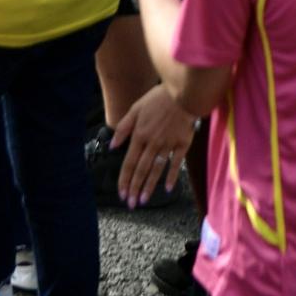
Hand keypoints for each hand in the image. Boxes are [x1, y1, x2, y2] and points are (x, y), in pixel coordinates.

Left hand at [111, 85, 196, 207]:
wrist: (183, 92)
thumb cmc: (158, 98)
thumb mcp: (136, 108)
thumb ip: (123, 127)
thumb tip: (112, 146)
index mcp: (140, 135)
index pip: (129, 162)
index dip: (124, 179)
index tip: (121, 193)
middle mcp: (152, 143)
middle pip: (142, 170)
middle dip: (134, 188)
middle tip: (131, 204)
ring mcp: (168, 144)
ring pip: (156, 169)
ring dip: (149, 186)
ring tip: (143, 200)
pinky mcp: (183, 144)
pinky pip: (176, 163)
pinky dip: (171, 176)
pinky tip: (167, 188)